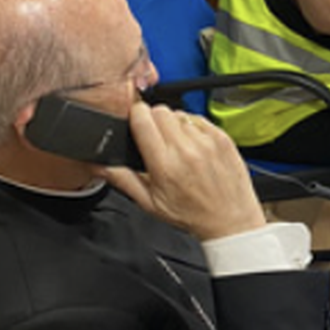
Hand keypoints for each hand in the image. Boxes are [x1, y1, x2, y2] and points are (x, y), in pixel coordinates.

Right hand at [102, 103, 266, 241]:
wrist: (230, 219)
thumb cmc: (192, 213)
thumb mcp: (150, 203)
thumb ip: (122, 180)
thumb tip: (99, 165)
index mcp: (165, 165)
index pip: (143, 119)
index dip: (135, 115)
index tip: (135, 121)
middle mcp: (187, 150)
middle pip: (160, 111)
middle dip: (153, 120)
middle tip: (156, 139)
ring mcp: (207, 142)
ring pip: (180, 114)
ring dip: (174, 125)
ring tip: (177, 147)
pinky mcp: (222, 138)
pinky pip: (199, 119)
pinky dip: (193, 127)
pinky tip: (194, 146)